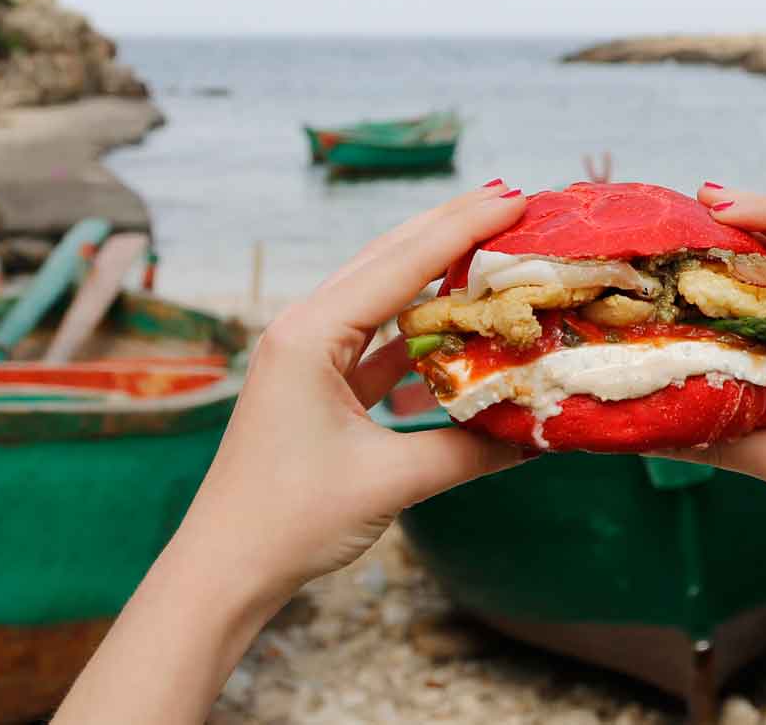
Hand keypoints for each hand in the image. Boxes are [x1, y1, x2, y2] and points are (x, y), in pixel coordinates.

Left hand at [177, 181, 529, 601]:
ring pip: (383, 295)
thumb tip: (540, 434)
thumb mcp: (388, 480)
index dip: (462, 228)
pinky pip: (378, 340)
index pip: (400, 263)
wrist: (225, 569)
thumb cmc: (290, 519)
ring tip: (493, 247)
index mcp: (310, 335)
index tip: (513, 197)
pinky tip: (460, 321)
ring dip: (436, 272)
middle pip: (388, 260)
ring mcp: (309, 356)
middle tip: (512, 202)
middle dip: (450, 229)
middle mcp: (305, 330)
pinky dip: (421, 327)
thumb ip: (468, 451)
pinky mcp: (318, 385)